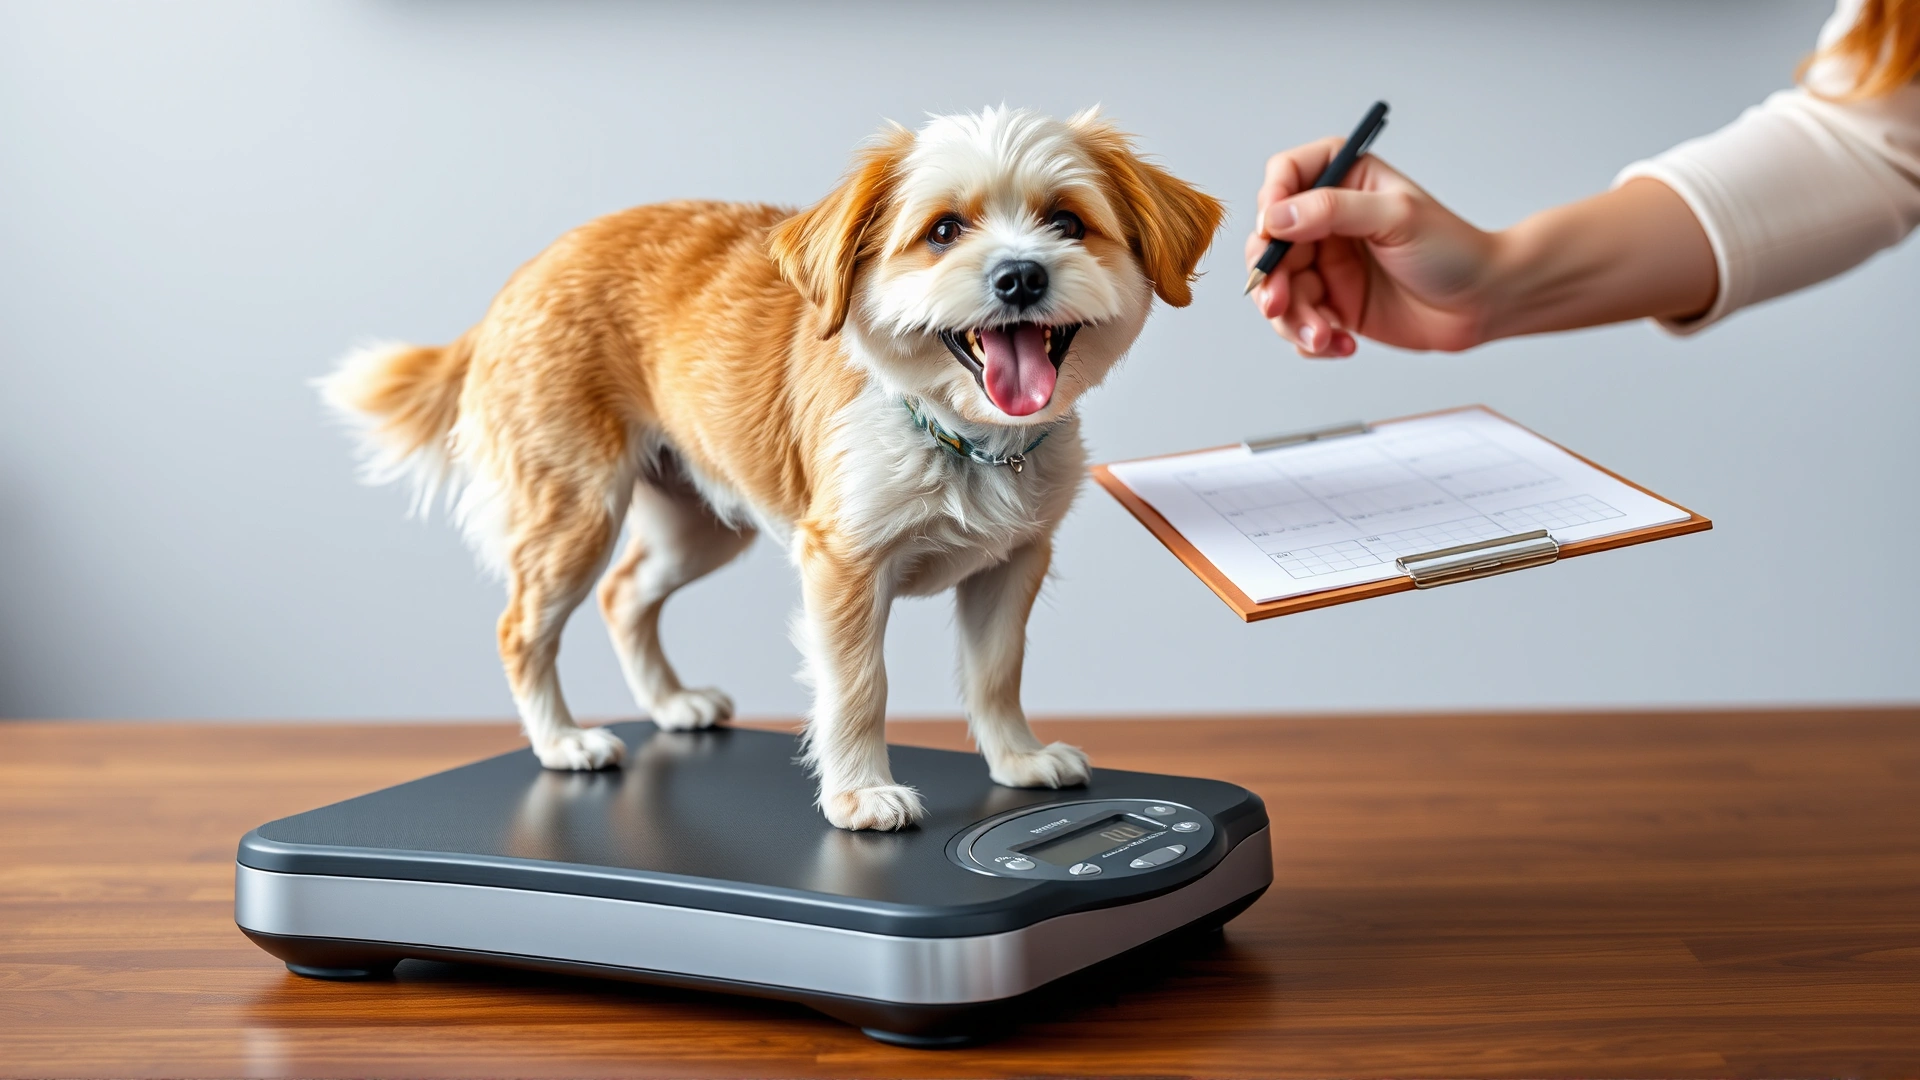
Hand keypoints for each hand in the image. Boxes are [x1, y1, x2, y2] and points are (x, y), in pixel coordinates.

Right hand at [1247, 139, 1716, 356]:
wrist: (1486, 303)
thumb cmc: (1454, 251)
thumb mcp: (1396, 218)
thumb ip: (1333, 211)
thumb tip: (1276, 216)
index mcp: (1344, 182)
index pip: (1286, 176)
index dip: (1271, 201)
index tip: (1272, 232)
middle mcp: (1328, 222)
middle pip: (1270, 242)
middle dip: (1271, 278)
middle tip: (1278, 304)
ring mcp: (1328, 266)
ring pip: (1279, 290)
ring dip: (1292, 320)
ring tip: (1324, 337)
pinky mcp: (1334, 306)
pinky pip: (1298, 324)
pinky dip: (1310, 340)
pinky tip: (1342, 344)